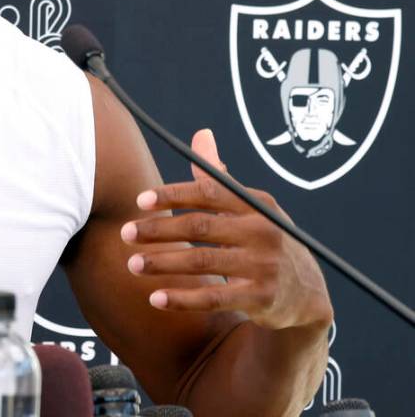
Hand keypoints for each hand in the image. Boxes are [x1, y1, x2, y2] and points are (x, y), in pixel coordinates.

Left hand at [119, 129, 331, 330]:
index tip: (139, 201)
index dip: (172, 195)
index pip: (208, 193)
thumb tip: (201, 134)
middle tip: (125, 234)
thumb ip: (219, 178)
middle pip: (199, 226)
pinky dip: (183, 298)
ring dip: (162, 263)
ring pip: (202, 261)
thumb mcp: (251, 207)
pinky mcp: (262, 298)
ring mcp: (264, 265)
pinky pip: (214, 297)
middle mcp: (263, 231)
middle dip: (158, 229)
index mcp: (257, 204)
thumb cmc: (264, 240)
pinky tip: (155, 299)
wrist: (307, 293)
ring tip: (132, 264)